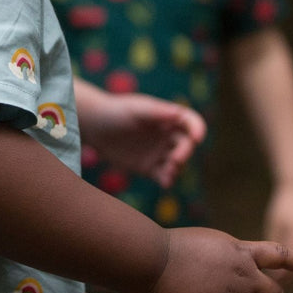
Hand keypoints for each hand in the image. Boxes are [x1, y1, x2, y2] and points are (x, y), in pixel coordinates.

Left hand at [76, 83, 205, 186]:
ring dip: (177, 168)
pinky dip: (167, 180)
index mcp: (168, 117)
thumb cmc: (115, 111)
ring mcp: (159, 152)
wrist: (94, 126)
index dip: (198, 129)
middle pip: (186, 145)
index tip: (197, 138)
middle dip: (185, 153)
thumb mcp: (135, 109)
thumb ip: (157, 112)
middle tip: (176, 160)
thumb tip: (179, 113)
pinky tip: (165, 183)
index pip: (191, 122)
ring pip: (177, 163)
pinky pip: (163, 176)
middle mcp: (167, 135)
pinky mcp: (148, 167)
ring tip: (168, 172)